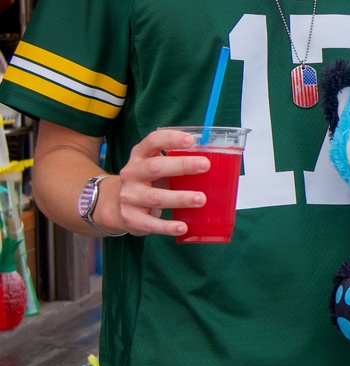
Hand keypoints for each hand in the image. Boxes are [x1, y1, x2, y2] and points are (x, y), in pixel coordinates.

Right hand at [96, 129, 210, 237]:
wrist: (115, 205)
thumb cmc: (147, 182)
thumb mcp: (155, 167)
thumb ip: (176, 163)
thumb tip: (217, 163)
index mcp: (140, 156)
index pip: (152, 141)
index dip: (171, 139)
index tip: (191, 140)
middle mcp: (131, 173)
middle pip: (155, 167)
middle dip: (182, 166)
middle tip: (205, 165)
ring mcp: (129, 196)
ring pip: (156, 197)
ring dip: (180, 198)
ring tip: (201, 199)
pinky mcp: (130, 217)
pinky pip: (151, 223)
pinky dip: (168, 226)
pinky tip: (183, 227)